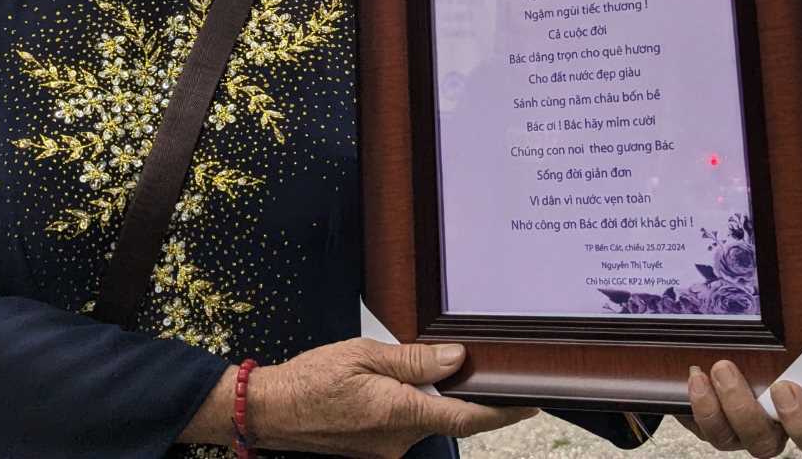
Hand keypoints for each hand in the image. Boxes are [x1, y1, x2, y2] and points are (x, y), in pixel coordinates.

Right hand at [246, 338, 535, 457]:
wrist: (269, 410)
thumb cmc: (310, 380)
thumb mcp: (364, 354)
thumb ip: (412, 359)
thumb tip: (454, 359)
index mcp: (400, 412)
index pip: (467, 416)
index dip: (503, 411)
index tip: (531, 402)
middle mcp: (398, 439)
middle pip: (447, 413)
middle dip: (452, 388)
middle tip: (453, 358)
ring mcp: (386, 449)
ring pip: (424, 417)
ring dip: (424, 394)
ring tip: (395, 366)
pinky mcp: (374, 451)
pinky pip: (404, 424)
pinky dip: (406, 403)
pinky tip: (384, 384)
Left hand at [676, 254, 801, 458]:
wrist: (707, 343)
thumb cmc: (767, 329)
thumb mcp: (794, 304)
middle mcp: (801, 417)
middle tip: (785, 387)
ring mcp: (762, 429)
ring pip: (764, 445)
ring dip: (744, 410)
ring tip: (724, 367)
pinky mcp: (723, 429)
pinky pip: (719, 434)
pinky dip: (707, 410)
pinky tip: (698, 376)